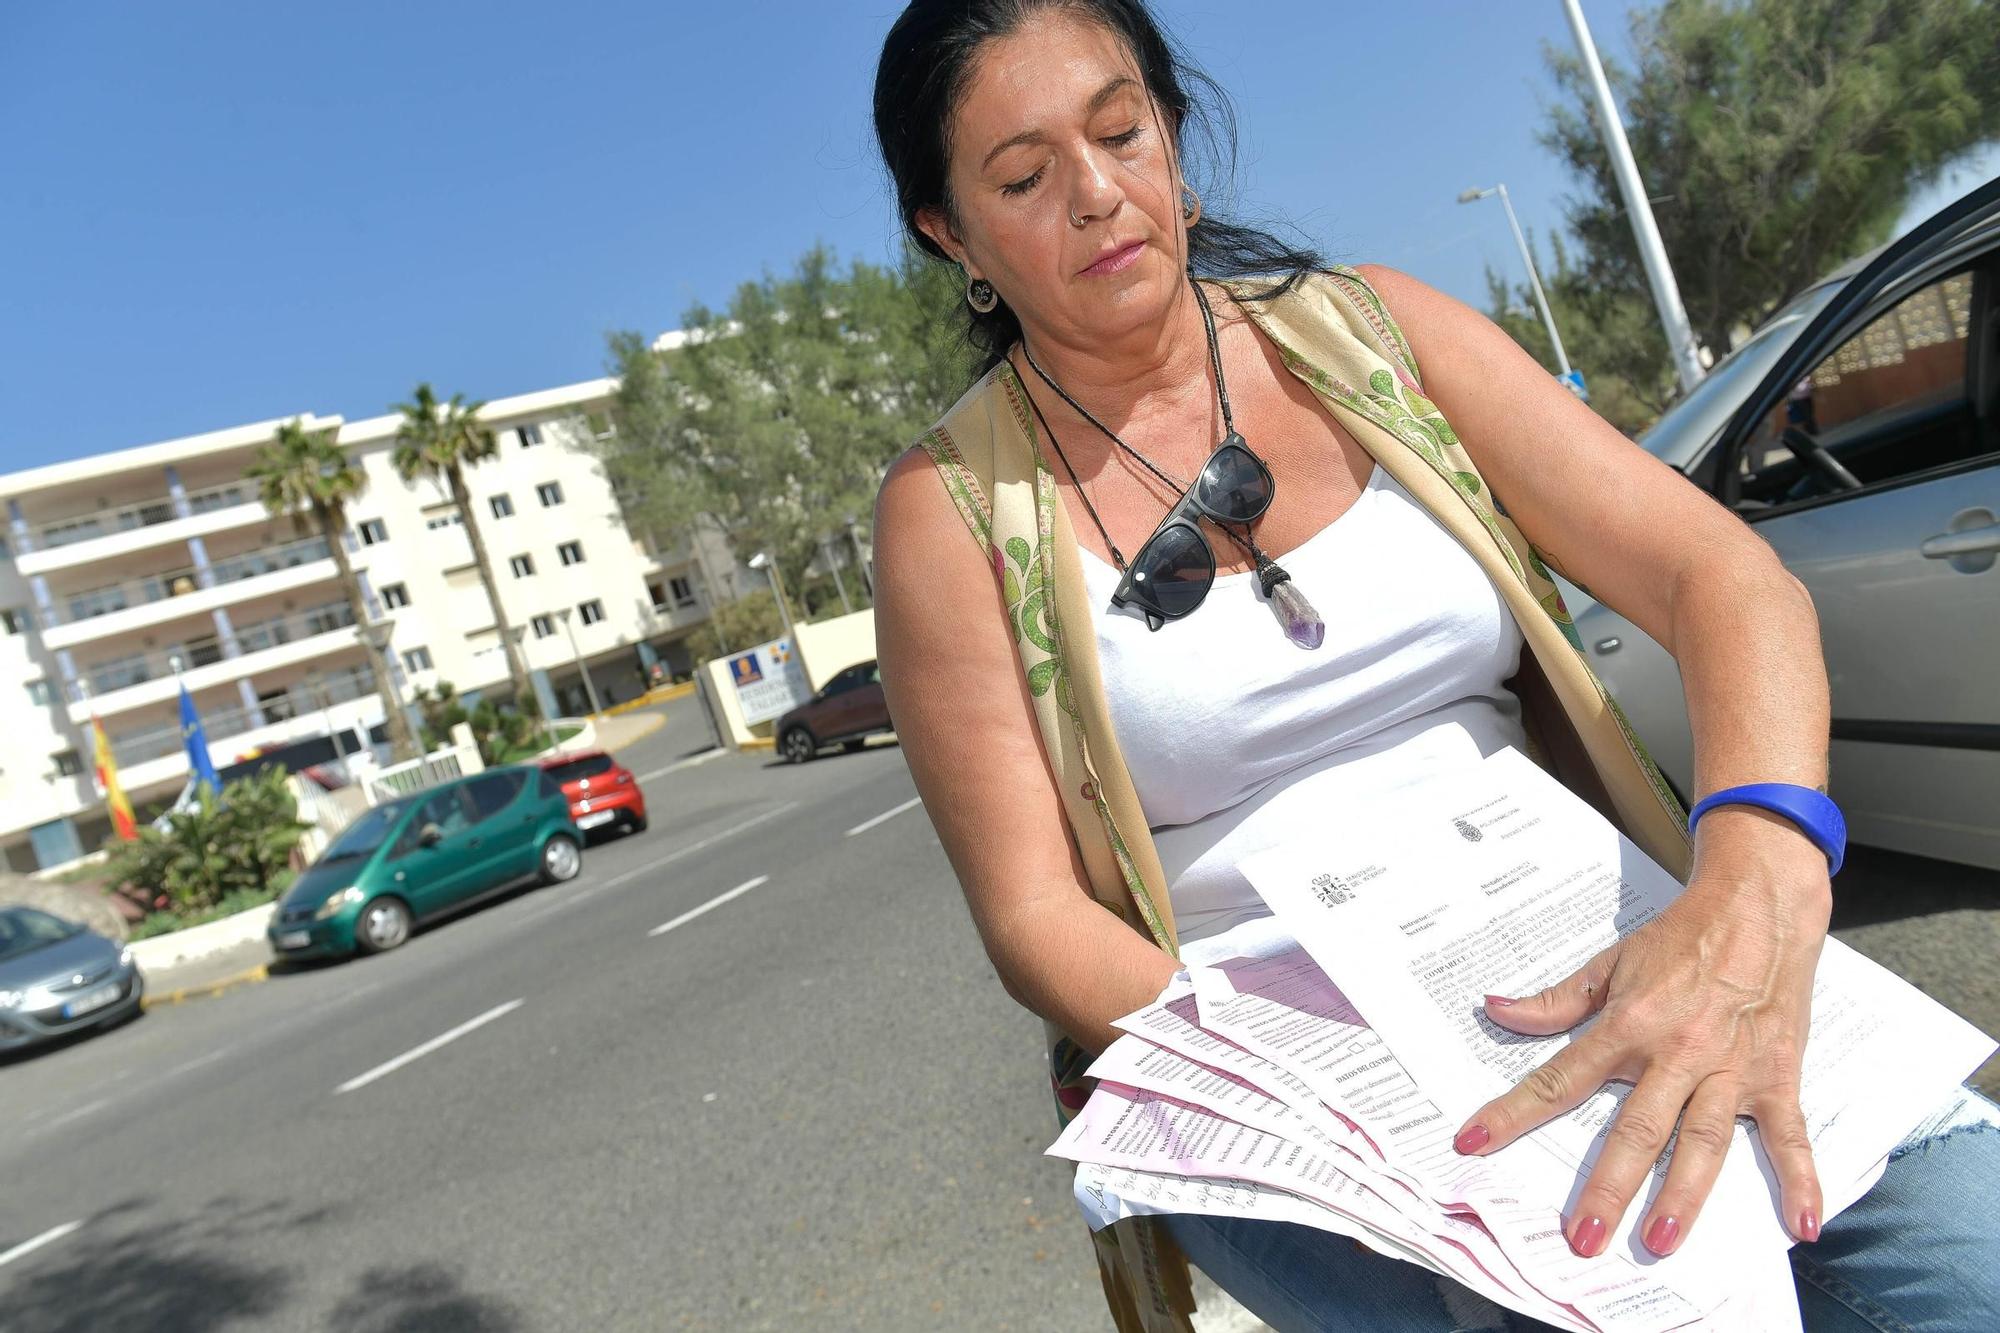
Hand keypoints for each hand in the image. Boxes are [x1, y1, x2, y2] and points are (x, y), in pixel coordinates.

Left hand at [1452, 822, 1831, 1258]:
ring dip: (1684, 1193)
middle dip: (1608, 1186)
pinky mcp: (1776, 1075)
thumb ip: (1556, 1000)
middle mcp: (1676, 1053)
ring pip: (1703, 1140)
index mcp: (1629, 1025)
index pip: (1560, 1078)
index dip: (1513, 1112)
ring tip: (1663, 1239)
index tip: (1474, 1142)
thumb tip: (1496, 1009)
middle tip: (1584, 1238)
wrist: (1759, 908)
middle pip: (1636, 1128)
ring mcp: (1729, 1068)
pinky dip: (1801, 1178)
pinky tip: (1802, 1224)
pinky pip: (1788, 1134)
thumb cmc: (1681, 938)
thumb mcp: (1611, 962)